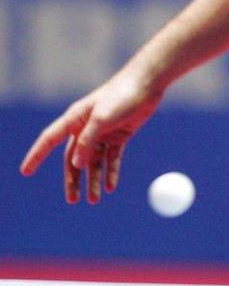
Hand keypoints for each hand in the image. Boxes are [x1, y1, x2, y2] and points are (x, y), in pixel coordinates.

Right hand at [20, 69, 162, 203]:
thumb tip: (77, 164)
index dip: (36, 155)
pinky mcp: (119, 136)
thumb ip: (88, 141)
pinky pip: (111, 159)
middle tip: (73, 200)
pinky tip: (110, 187)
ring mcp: (102, 132)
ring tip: (94, 200)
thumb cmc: (121, 96)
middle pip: (74, 158)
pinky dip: (110, 173)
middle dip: (73, 180)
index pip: (49, 140)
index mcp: (74, 119)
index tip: (25, 171)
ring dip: (93, 181)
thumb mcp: (102, 119)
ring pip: (93, 162)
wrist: (146, 85)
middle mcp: (85, 127)